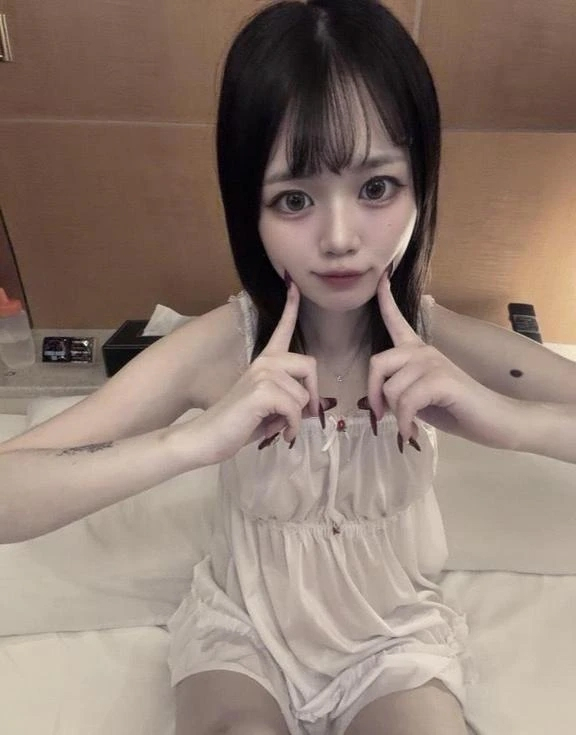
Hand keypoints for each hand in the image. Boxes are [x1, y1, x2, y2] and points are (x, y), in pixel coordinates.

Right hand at [183, 277, 324, 464]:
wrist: (207, 437)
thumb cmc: (237, 424)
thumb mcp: (269, 407)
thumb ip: (288, 397)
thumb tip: (315, 405)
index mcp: (265, 361)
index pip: (282, 328)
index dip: (291, 306)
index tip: (293, 284)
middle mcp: (265, 361)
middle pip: (309, 365)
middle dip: (312, 394)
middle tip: (304, 416)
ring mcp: (262, 373)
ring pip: (304, 395)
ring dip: (296, 418)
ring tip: (276, 425)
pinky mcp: (262, 390)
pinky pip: (296, 409)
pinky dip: (293, 427)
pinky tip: (283, 434)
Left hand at [364, 270, 520, 450]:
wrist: (496, 421)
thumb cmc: (456, 410)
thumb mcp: (418, 397)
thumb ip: (399, 389)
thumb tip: (376, 400)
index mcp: (418, 351)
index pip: (397, 320)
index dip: (385, 300)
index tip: (381, 276)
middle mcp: (423, 351)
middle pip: (377, 362)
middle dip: (374, 394)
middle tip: (383, 416)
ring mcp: (433, 363)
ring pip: (391, 389)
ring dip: (396, 415)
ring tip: (409, 426)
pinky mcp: (441, 379)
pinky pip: (406, 402)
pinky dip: (405, 423)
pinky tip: (412, 432)